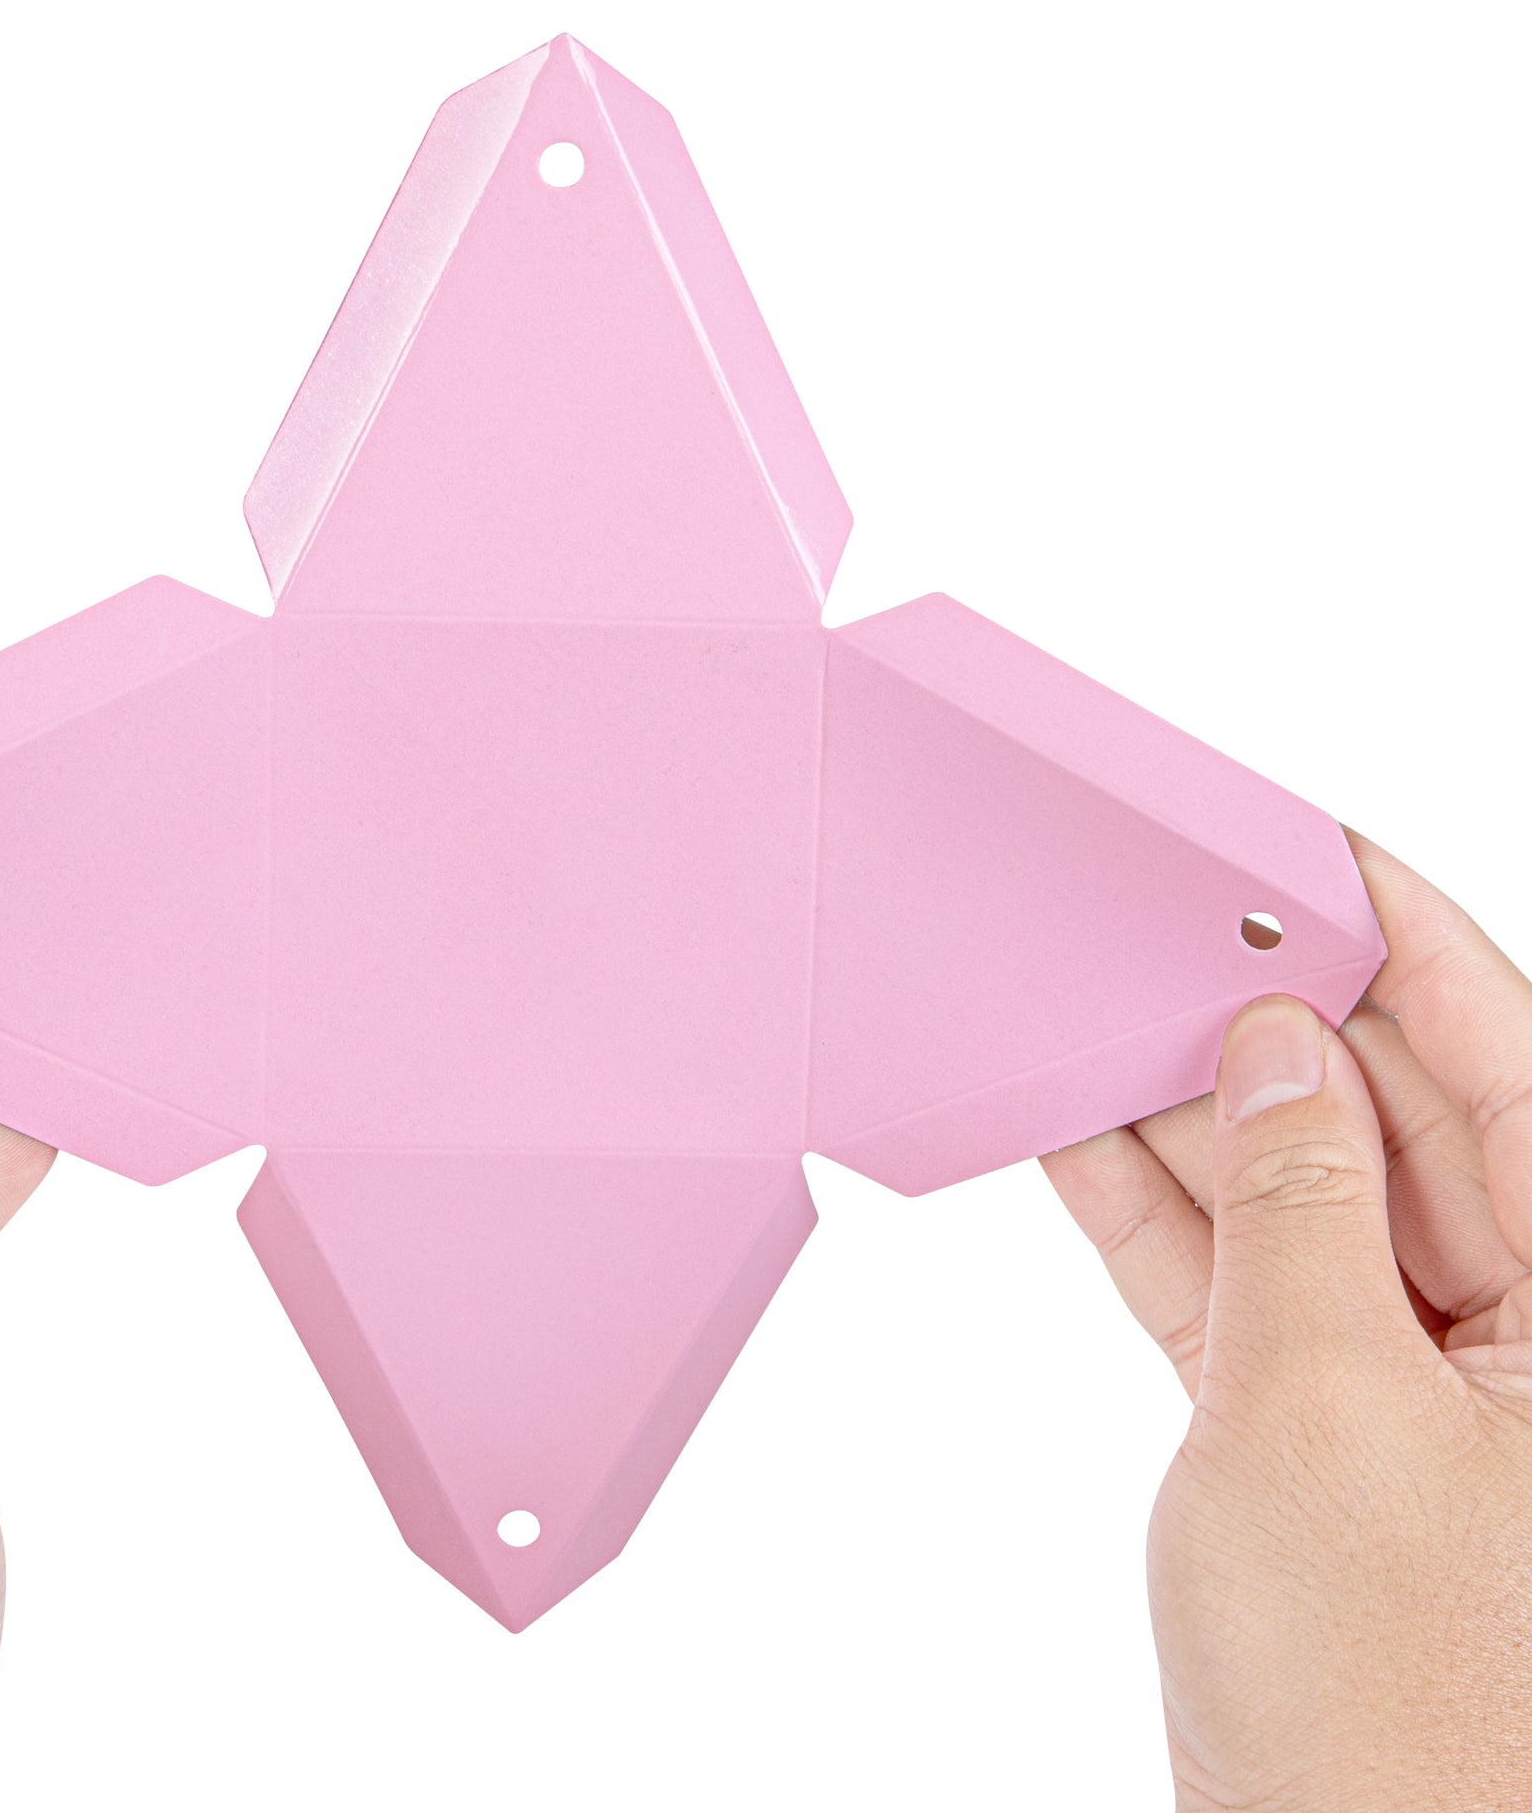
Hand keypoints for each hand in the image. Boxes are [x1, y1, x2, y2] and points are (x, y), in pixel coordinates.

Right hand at [1045, 835, 1531, 1810]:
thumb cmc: (1399, 1711)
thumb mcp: (1326, 1411)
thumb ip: (1301, 1209)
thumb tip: (1282, 1050)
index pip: (1514, 1065)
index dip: (1414, 939)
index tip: (1311, 847)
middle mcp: (1522, 1330)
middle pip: (1393, 1113)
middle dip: (1277, 1008)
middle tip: (1159, 912)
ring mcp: (1409, 1378)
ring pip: (1296, 1188)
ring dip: (1191, 1101)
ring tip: (1090, 999)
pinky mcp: (1306, 1425)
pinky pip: (1230, 1275)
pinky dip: (1150, 1207)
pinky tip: (1072, 1128)